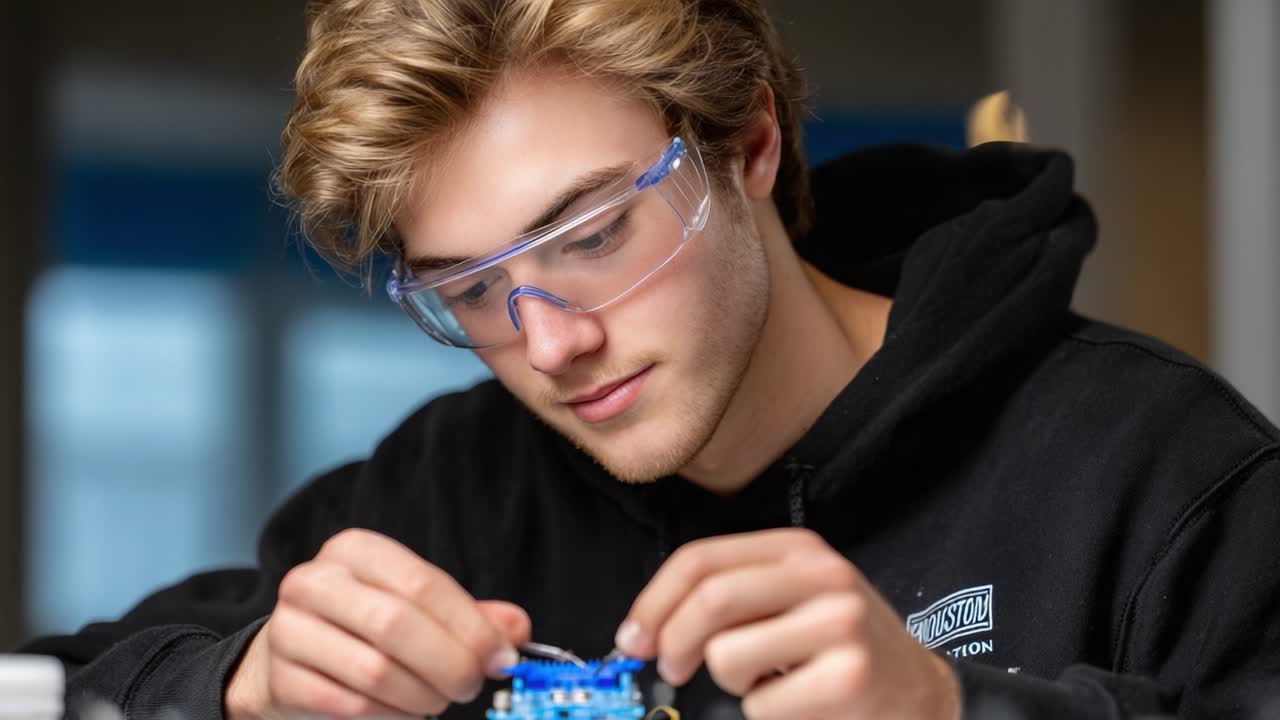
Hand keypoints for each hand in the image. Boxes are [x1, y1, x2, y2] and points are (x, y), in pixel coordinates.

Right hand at [225, 529, 529, 718]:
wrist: (289, 658)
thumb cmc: (363, 627)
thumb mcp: (417, 608)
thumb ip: (469, 615)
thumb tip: (516, 630)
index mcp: (355, 551)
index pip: (423, 584)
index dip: (471, 627)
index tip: (501, 658)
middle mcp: (315, 582)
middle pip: (396, 625)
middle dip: (449, 664)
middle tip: (471, 685)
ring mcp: (289, 630)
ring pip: (374, 671)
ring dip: (422, 696)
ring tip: (438, 699)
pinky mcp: (281, 679)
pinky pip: (351, 706)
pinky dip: (391, 716)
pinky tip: (405, 711)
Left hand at [612, 529, 959, 719]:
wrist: (919, 692)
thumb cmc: (839, 648)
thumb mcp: (793, 599)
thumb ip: (731, 597)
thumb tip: (645, 628)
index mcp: (797, 549)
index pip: (701, 559)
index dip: (654, 601)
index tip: (634, 637)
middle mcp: (822, 575)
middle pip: (710, 599)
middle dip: (672, 641)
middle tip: (669, 669)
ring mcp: (840, 624)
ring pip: (727, 655)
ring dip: (730, 683)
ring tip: (766, 682)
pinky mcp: (849, 677)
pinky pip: (762, 704)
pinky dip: (764, 713)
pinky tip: (798, 703)